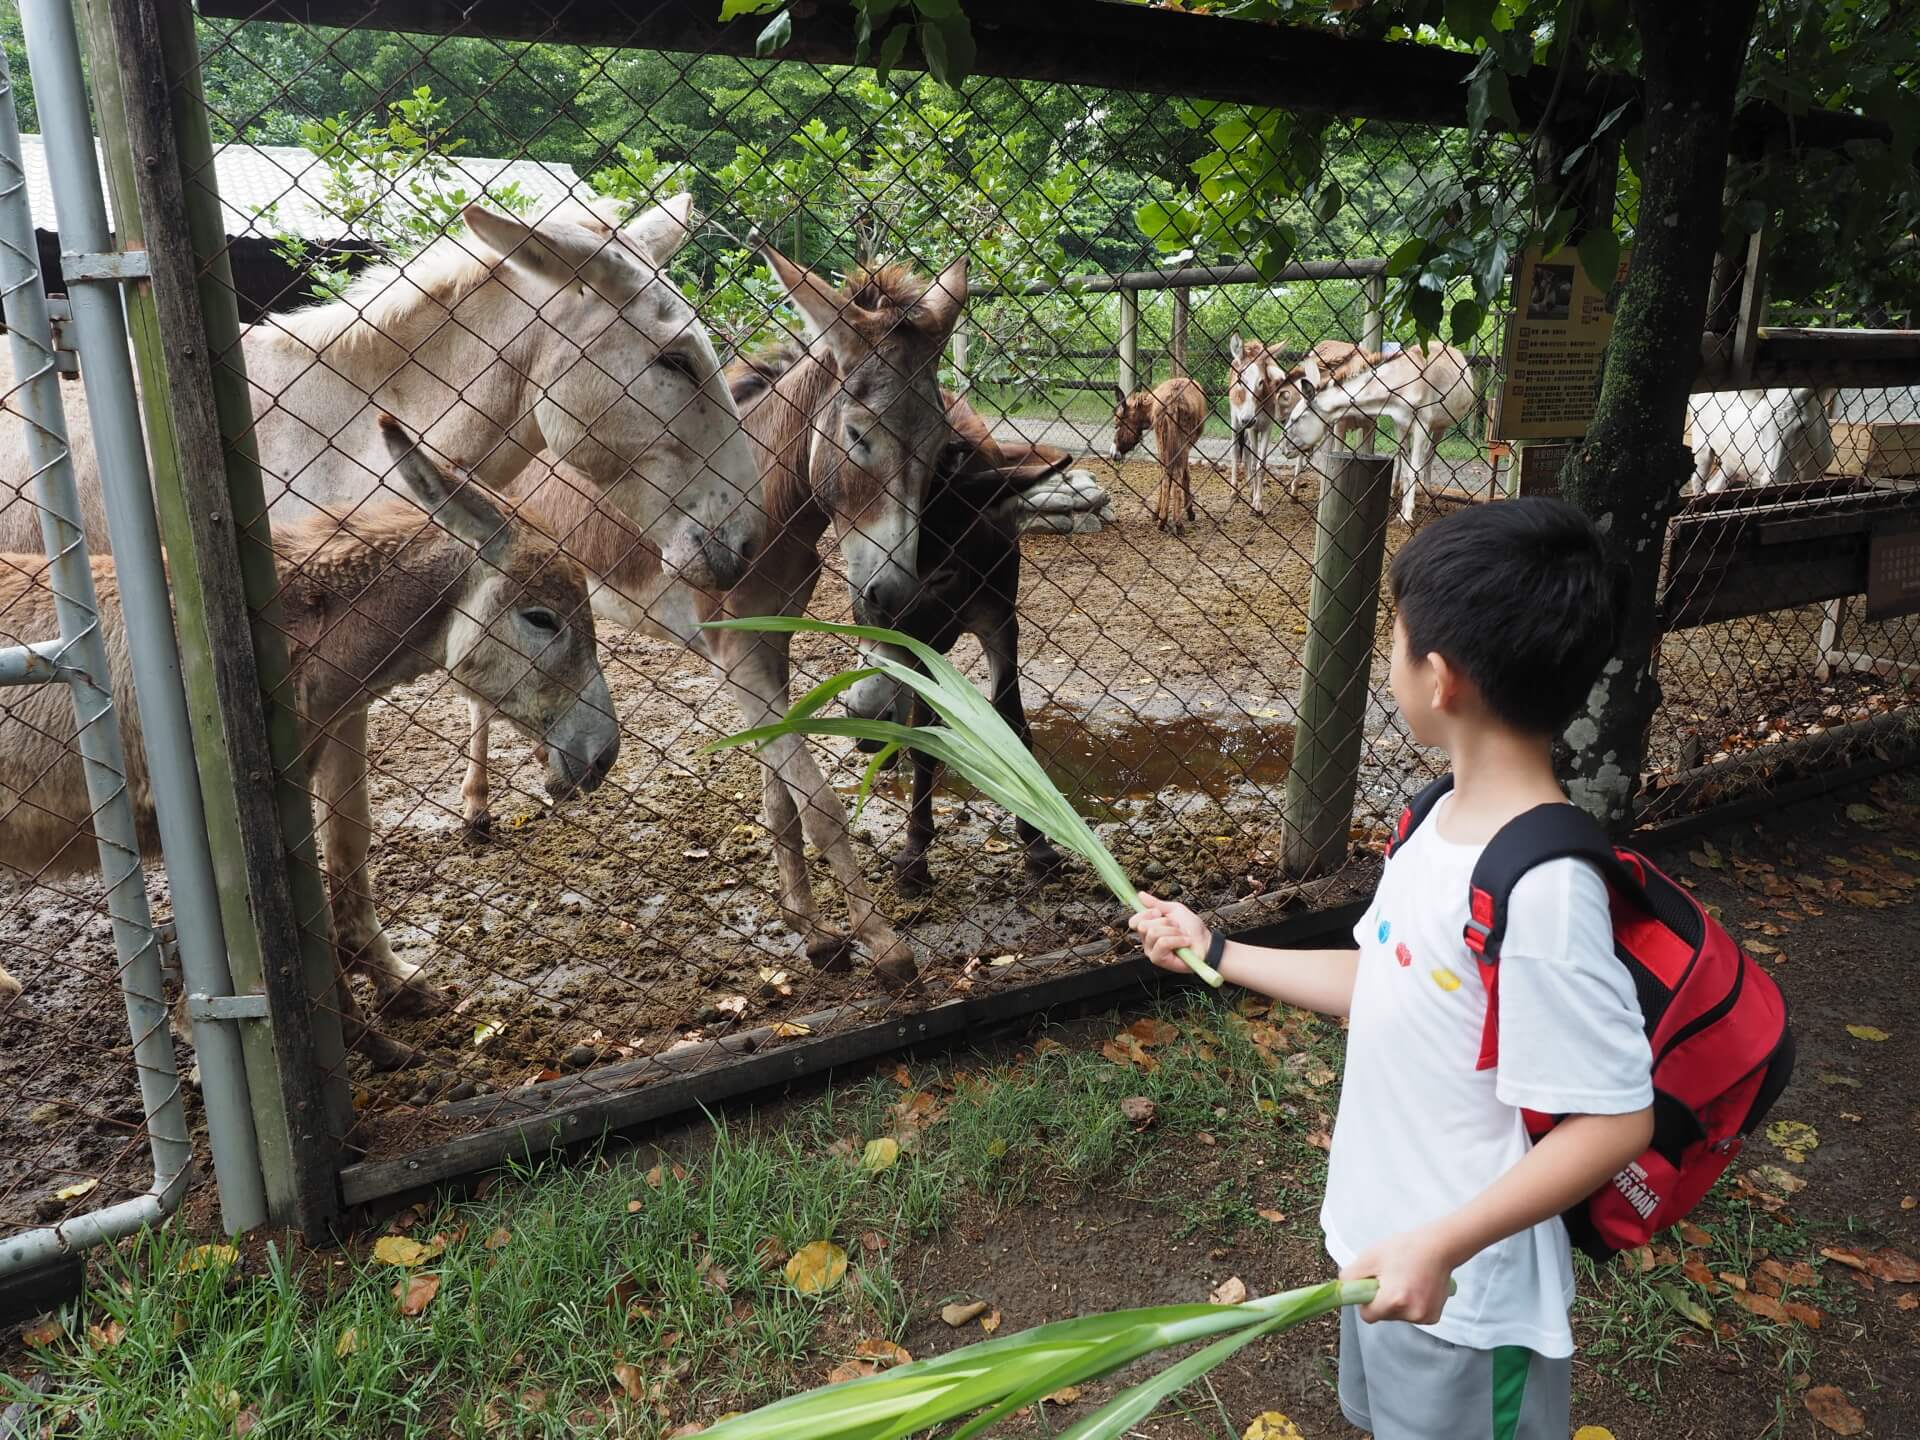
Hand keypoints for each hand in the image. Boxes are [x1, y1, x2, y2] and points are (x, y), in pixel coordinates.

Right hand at [1129, 892, 1209, 974]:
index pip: (1133, 921)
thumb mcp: (1174, 910)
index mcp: (1148, 929)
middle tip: (1176, 926)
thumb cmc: (1192, 929)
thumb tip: (1140, 895)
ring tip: (1182, 936)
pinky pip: (1162, 943)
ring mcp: (1151, 951)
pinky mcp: (1158, 960)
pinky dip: (1177, 940)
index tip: (1159, 912)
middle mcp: (1147, 941)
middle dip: (1164, 922)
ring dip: (1173, 931)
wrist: (1206, 943)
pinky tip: (1185, 943)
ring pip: (1153, 933)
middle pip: (1143, 925)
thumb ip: (1157, 903)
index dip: (1145, 914)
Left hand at [1339, 1225, 1457, 1324]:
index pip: (1368, 1316)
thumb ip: (1350, 1276)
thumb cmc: (1404, 1249)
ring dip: (1397, 1302)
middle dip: (1383, 1300)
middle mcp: (1411, 1314)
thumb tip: (1342, 1291)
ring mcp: (1425, 1317)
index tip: (1372, 1286)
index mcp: (1394, 1300)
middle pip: (1384, 1315)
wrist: (1439, 1247)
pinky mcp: (1433, 1317)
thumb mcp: (1370, 1257)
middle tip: (1391, 1278)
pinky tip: (1417, 1286)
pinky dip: (1411, 1304)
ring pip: (1398, 1316)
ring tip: (1406, 1279)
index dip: (1366, 1301)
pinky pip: (1412, 1314)